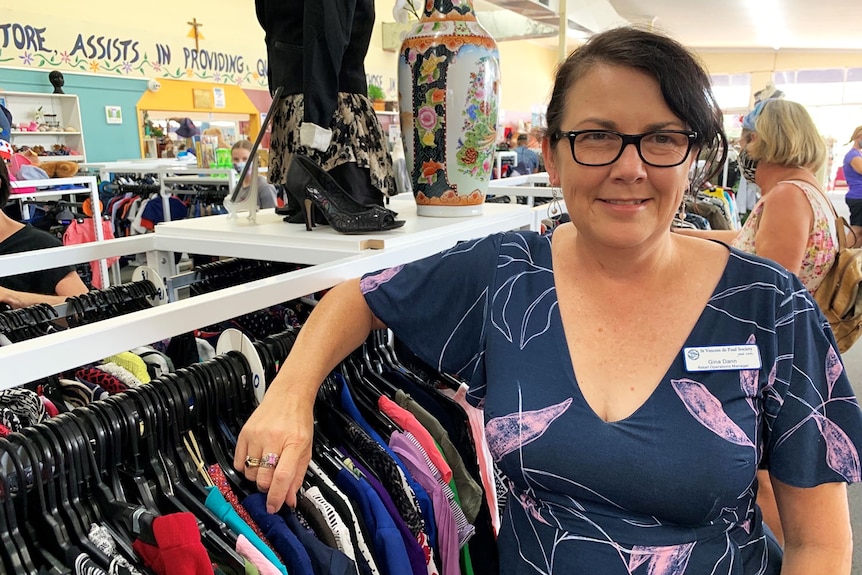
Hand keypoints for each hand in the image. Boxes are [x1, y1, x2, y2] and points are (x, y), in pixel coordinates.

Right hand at [234, 384, 314, 512]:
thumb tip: (288, 500)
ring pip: (250, 472)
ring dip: (258, 477)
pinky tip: (256, 459)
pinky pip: (238, 462)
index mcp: (294, 443)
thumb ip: (297, 476)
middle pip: (263, 478)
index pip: (282, 476)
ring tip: (266, 465)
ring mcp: (257, 435)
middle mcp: (274, 438)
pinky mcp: (244, 432)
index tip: (274, 507)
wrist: (289, 395)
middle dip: (267, 488)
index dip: (276, 497)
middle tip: (273, 482)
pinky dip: (246, 467)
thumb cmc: (299, 420)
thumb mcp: (306, 448)